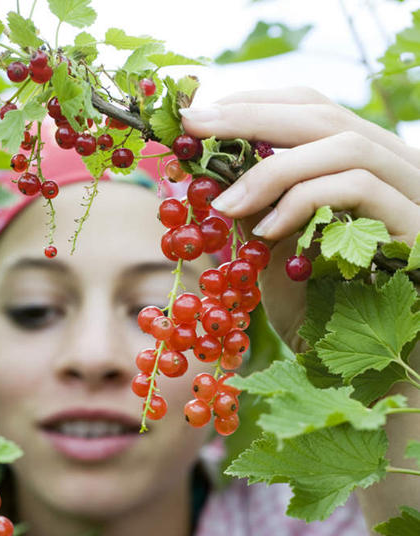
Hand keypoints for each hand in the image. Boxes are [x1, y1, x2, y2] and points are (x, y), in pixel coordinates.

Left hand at [181, 86, 419, 349]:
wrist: (376, 375)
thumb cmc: (327, 319)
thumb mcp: (278, 259)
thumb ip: (258, 214)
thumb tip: (212, 174)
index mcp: (361, 167)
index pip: (313, 111)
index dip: (257, 104)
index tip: (201, 114)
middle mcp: (394, 168)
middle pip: (325, 116)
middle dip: (253, 117)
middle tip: (195, 126)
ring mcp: (411, 193)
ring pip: (345, 145)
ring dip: (274, 169)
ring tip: (224, 202)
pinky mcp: (417, 225)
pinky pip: (359, 189)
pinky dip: (304, 202)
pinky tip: (266, 231)